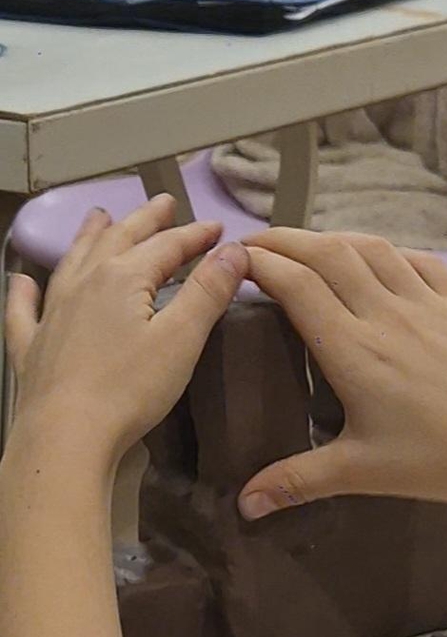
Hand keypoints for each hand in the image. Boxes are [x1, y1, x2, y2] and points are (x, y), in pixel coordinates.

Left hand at [6, 195, 248, 465]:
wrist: (66, 433)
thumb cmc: (130, 389)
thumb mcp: (182, 339)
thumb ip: (207, 293)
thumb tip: (234, 250)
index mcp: (123, 279)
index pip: (166, 247)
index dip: (195, 236)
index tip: (218, 228)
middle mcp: (84, 285)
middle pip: (118, 241)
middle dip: (144, 221)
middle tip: (162, 203)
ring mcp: (52, 314)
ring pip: (72, 262)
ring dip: (90, 237)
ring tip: (99, 218)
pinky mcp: (33, 347)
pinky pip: (25, 310)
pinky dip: (24, 292)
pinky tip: (21, 282)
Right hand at [239, 230, 446, 518]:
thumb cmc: (445, 460)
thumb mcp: (364, 472)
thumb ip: (300, 480)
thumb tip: (245, 504)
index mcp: (354, 351)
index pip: (295, 286)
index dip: (259, 264)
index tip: (232, 261)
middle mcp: (387, 314)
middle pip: (325, 253)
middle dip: (283, 241)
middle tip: (254, 245)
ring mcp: (428, 302)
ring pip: (370, 247)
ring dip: (331, 238)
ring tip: (307, 246)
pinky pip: (417, 259)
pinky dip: (387, 251)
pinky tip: (377, 258)